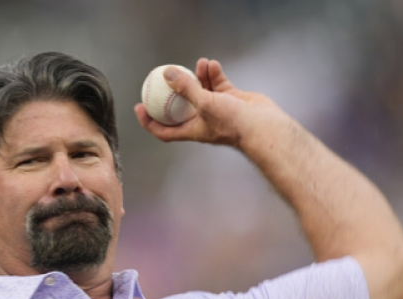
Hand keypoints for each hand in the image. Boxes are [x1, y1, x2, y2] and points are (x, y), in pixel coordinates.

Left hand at [134, 58, 282, 147]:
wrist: (263, 126)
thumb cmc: (233, 123)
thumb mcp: (204, 104)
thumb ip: (186, 88)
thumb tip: (167, 73)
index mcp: (193, 130)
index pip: (165, 131)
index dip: (149, 122)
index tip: (139, 107)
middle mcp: (203, 120)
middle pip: (181, 106)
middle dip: (173, 90)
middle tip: (164, 75)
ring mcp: (217, 109)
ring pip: (201, 89)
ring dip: (198, 75)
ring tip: (200, 63)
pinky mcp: (231, 99)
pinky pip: (218, 83)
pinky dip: (214, 73)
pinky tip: (212, 64)